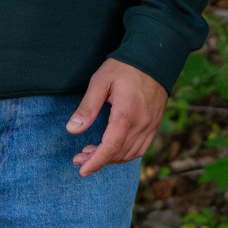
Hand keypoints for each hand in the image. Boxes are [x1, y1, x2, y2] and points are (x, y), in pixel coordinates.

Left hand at [66, 58, 167, 177]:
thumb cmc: (123, 67)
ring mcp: (151, 125)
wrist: (153, 57)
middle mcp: (142, 124)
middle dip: (99, 160)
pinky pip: (141, 148)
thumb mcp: (100, 81)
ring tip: (92, 153)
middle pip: (119, 154)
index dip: (95, 162)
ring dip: (111, 158)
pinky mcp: (155, 124)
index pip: (110, 148)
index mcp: (126, 114)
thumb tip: (72, 129)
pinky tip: (113, 148)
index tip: (82, 169)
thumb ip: (87, 107)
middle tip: (79, 157)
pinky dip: (125, 153)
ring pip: (131, 154)